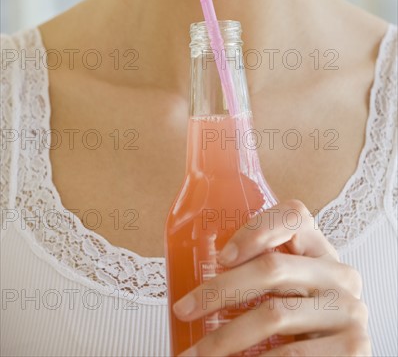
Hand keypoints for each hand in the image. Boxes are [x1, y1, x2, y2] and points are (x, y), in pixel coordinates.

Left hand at [173, 199, 370, 356]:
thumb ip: (257, 273)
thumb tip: (191, 281)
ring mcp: (349, 310)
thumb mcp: (285, 289)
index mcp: (320, 250)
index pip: (294, 216)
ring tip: (196, 354)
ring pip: (273, 314)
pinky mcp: (354, 349)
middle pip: (272, 267)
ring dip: (224, 338)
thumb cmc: (297, 320)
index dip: (256, 229)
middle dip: (218, 290)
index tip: (221, 257)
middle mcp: (339, 274)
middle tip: (184, 310)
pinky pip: (292, 355)